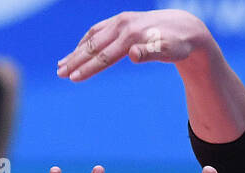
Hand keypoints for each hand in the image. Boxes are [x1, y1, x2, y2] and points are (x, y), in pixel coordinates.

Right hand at [57, 9, 208, 80]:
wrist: (185, 27)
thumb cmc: (178, 44)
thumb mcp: (169, 51)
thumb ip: (150, 53)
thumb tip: (133, 55)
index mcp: (131, 35)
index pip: (104, 55)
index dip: (88, 68)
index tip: (73, 79)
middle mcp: (123, 25)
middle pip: (94, 46)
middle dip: (75, 61)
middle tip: (60, 74)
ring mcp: (120, 21)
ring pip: (92, 37)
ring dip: (76, 51)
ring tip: (61, 65)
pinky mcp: (121, 21)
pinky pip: (98, 31)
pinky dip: (86, 41)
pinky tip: (78, 51)